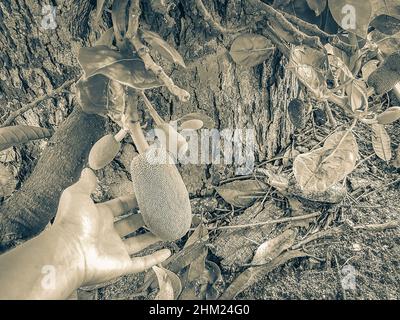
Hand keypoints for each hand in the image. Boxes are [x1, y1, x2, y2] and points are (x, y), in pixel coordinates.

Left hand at [53, 168, 170, 286]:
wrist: (68, 253)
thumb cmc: (70, 224)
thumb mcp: (77, 196)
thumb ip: (86, 184)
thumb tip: (87, 170)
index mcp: (99, 217)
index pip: (120, 206)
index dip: (133, 200)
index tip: (147, 194)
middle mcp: (107, 234)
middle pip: (131, 224)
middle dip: (145, 217)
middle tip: (160, 210)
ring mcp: (115, 251)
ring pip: (139, 243)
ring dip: (153, 236)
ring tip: (166, 227)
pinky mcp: (122, 265)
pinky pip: (142, 263)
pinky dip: (155, 259)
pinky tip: (167, 251)